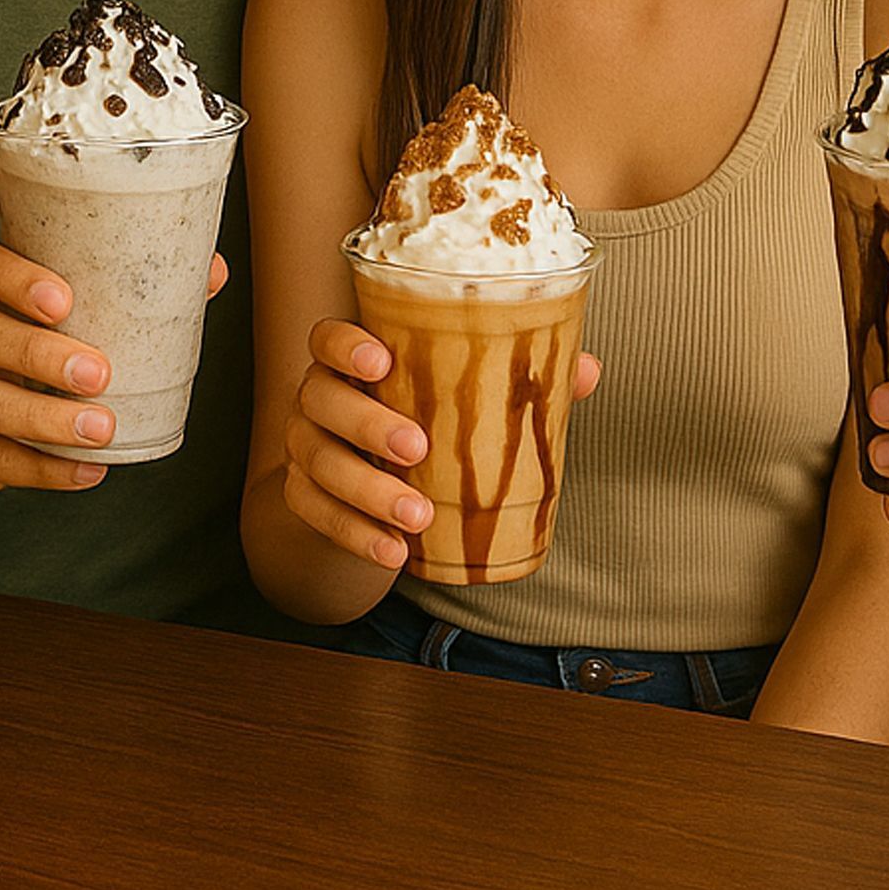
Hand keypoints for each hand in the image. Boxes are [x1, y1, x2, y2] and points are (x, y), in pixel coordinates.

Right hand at [0, 237, 223, 506]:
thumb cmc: (17, 338)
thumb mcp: (48, 306)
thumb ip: (118, 283)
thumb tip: (210, 270)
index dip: (9, 277)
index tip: (65, 300)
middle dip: (34, 353)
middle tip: (100, 372)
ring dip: (39, 417)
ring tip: (101, 428)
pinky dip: (37, 468)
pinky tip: (85, 469)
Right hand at [282, 319, 599, 571]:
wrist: (367, 480)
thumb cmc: (422, 417)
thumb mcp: (461, 396)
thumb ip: (514, 377)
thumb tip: (585, 368)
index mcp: (352, 359)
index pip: (327, 337)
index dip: (345, 345)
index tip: (381, 361)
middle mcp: (318, 397)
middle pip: (320, 399)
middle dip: (365, 423)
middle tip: (417, 446)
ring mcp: (305, 448)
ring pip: (318, 463)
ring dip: (367, 490)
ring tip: (416, 515)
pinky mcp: (303, 498)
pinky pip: (316, 515)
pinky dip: (354, 536)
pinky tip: (393, 552)